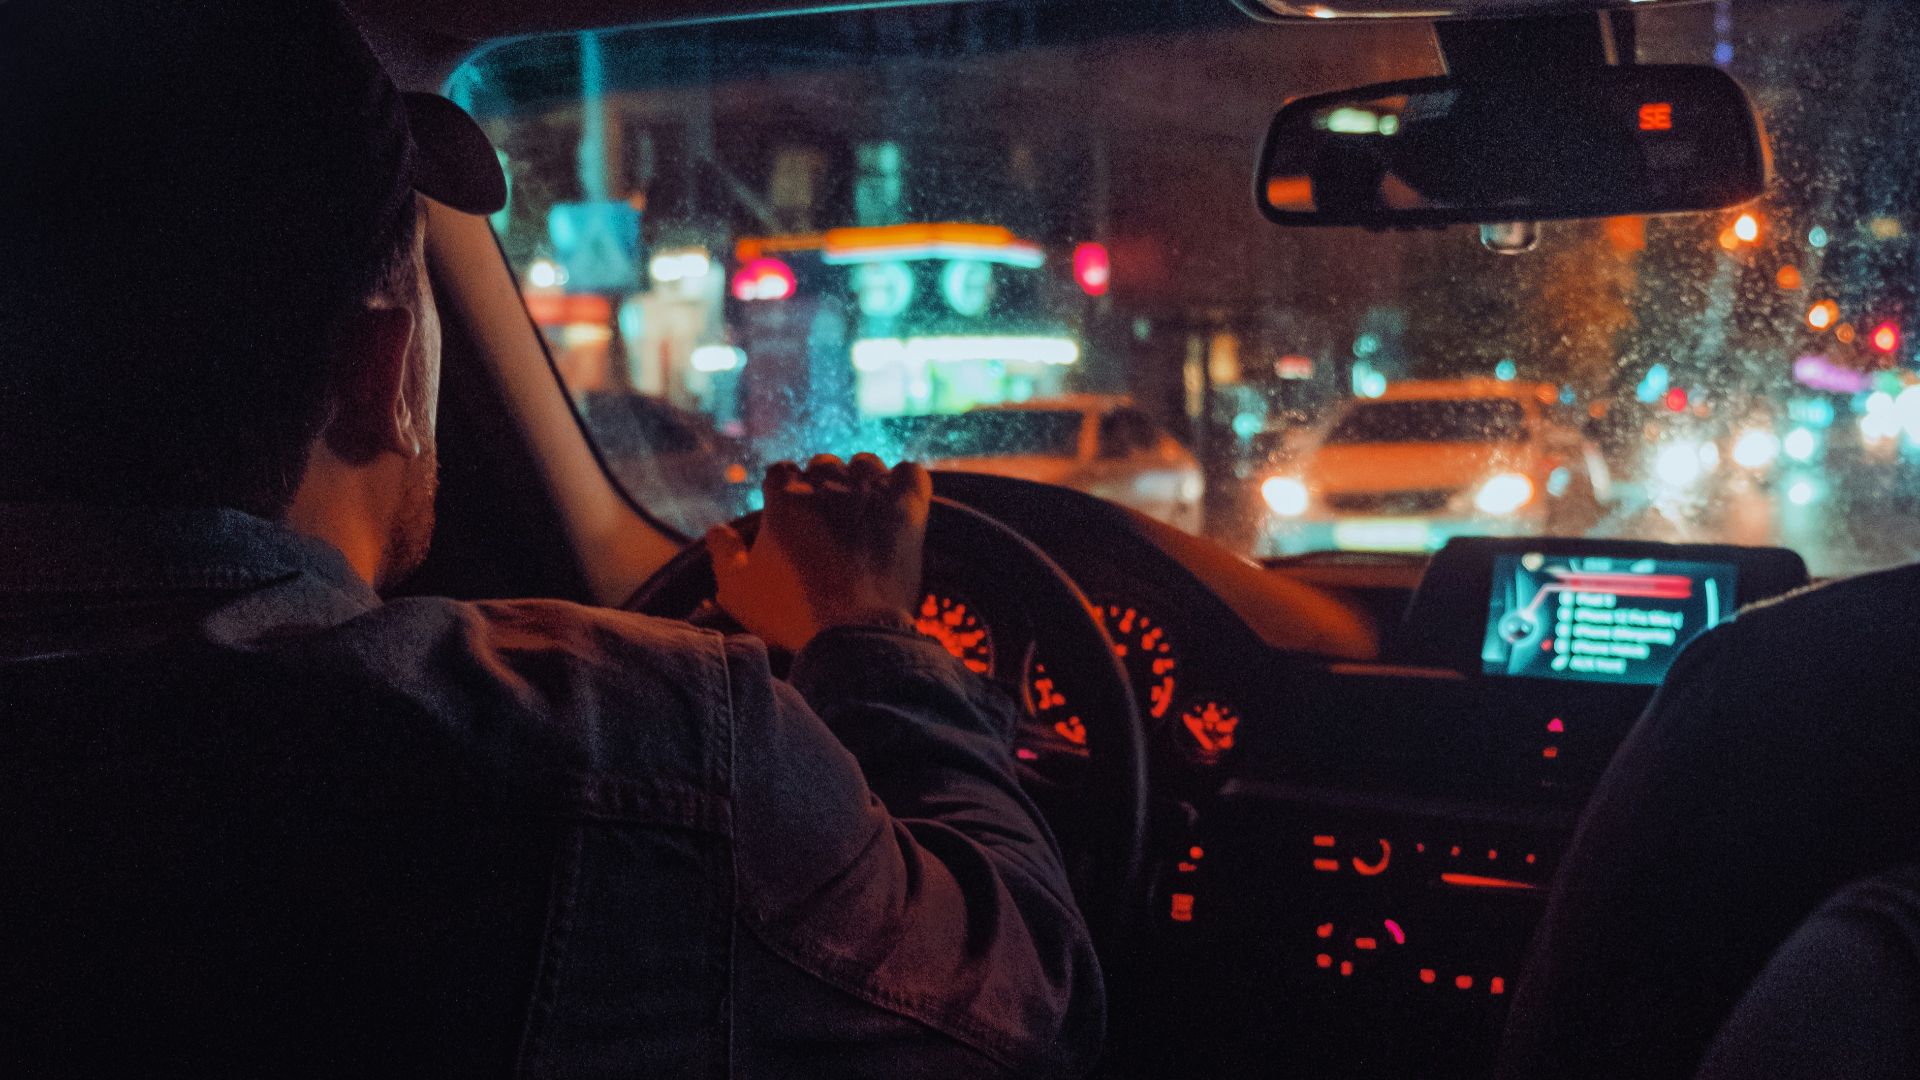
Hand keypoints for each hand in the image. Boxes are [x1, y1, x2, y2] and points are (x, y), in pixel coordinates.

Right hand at [707, 453, 930, 651]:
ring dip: (863, 481)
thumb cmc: (791, 613)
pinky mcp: (907, 507)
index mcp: (784, 496)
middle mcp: (828, 483)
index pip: (781, 472)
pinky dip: (905, 484)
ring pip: (866, 464)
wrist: (854, 633)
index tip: (792, 520)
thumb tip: (716, 530)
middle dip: (823, 487)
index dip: (785, 494)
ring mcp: (871, 492)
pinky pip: (910, 473)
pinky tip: (898, 505)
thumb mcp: (741, 590)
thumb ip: (724, 555)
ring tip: (863, 513)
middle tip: (828, 525)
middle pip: (823, 466)